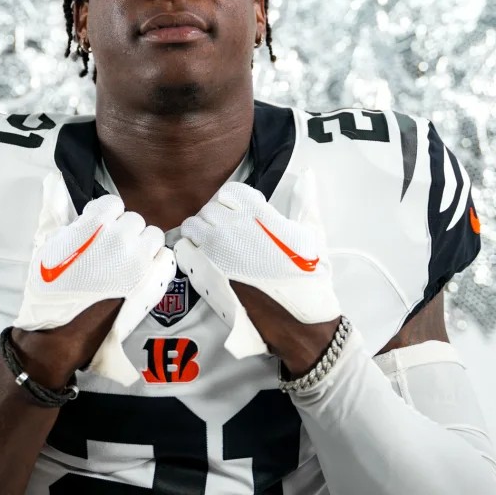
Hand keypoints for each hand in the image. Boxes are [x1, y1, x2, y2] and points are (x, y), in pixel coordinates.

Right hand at [13, 174, 175, 385]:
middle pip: (134, 219)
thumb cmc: (49, 288)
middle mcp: (120, 239)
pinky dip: (156, 262)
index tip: (98, 231)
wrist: (60, 330)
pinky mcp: (150, 282)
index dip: (105, 217)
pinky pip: (165, 258)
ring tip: (124, 262)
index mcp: (94, 225)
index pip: (113, 203)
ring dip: (141, 245)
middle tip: (108, 250)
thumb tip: (54, 180)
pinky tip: (139, 271)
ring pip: (152, 236)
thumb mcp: (45, 242)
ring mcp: (138, 261)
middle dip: (122, 231)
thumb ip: (53, 207)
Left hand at [174, 171, 341, 369]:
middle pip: (209, 209)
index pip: (229, 193)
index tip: (241, 216)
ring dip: (201, 234)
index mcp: (257, 213)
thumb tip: (307, 176)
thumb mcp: (311, 234)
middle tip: (229, 237)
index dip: (234, 204)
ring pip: (192, 226)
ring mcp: (214, 250)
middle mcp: (232, 227)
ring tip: (215, 249)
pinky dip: (190, 253)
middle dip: (218, 220)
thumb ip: (304, 200)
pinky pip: (183, 250)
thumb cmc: (307, 279)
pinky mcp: (202, 273)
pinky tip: (205, 263)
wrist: (296, 319)